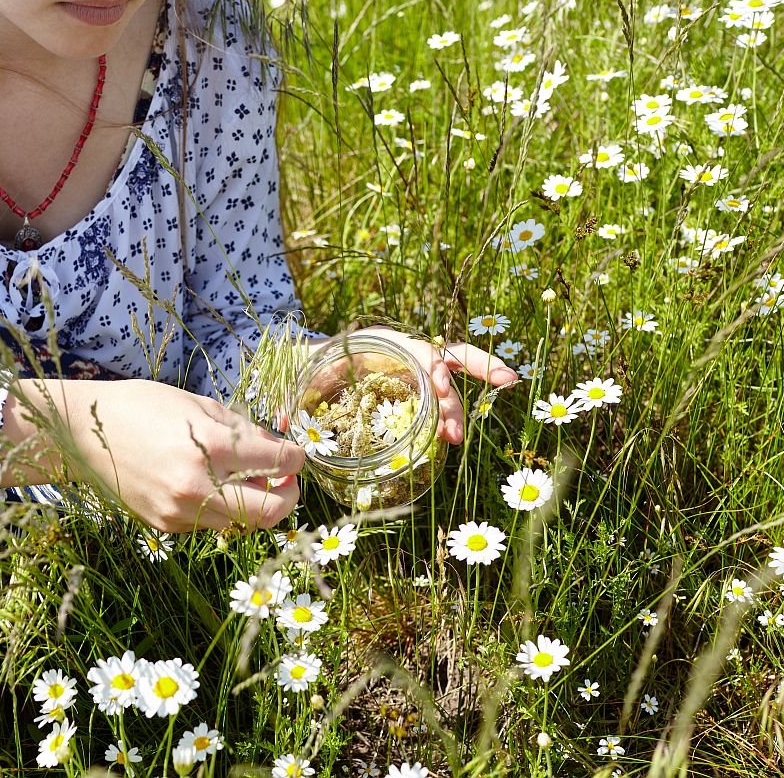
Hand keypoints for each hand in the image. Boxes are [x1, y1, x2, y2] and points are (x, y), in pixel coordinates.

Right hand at [3, 379, 305, 531]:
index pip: (281, 464)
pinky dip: (224, 509)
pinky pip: (213, 524)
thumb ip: (245, 430)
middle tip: (284, 480)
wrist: (82, 432)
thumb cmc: (142, 406)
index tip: (294, 451)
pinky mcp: (166, 526)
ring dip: (256, 504)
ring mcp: (182, 512)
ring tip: (248, 481)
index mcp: (213, 447)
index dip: (296, 456)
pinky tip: (213, 487)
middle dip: (289, 495)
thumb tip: (281, 448)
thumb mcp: (200, 405)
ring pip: (244, 523)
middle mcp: (200, 486)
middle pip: (273, 512)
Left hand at [310, 327, 518, 444]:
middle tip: (502, 380)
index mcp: (380, 343)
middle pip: (449, 356)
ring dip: (456, 411)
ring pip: (447, 385)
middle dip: (479, 365)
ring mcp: (410, 376)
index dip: (434, 365)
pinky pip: (434, 406)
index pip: (419, 348)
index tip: (440, 387)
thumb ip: (294, 392)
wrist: (307, 368)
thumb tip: (281, 420)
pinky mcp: (409, 397)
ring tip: (455, 438)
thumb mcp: (301, 372)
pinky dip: (445, 420)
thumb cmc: (308, 365)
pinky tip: (448, 440)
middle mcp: (402, 355)